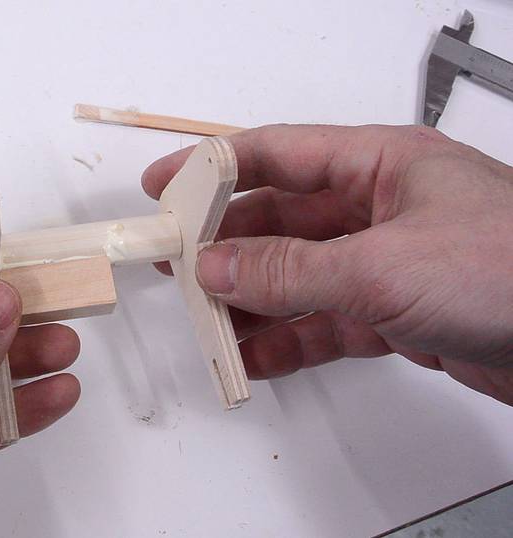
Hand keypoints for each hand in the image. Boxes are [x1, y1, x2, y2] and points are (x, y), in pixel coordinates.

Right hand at [142, 125, 512, 404]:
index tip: (164, 188)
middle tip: (175, 267)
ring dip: (251, 301)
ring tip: (207, 323)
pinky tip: (254, 356)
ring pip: (297, 276)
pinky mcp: (399, 313)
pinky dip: (287, 339)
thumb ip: (292, 270)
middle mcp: (380, 208)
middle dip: (225, 246)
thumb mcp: (385, 265)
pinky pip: (324, 321)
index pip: (276, 154)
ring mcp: (388, 262)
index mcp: (381, 164)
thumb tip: (218, 267)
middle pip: (279, 220)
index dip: (213, 169)